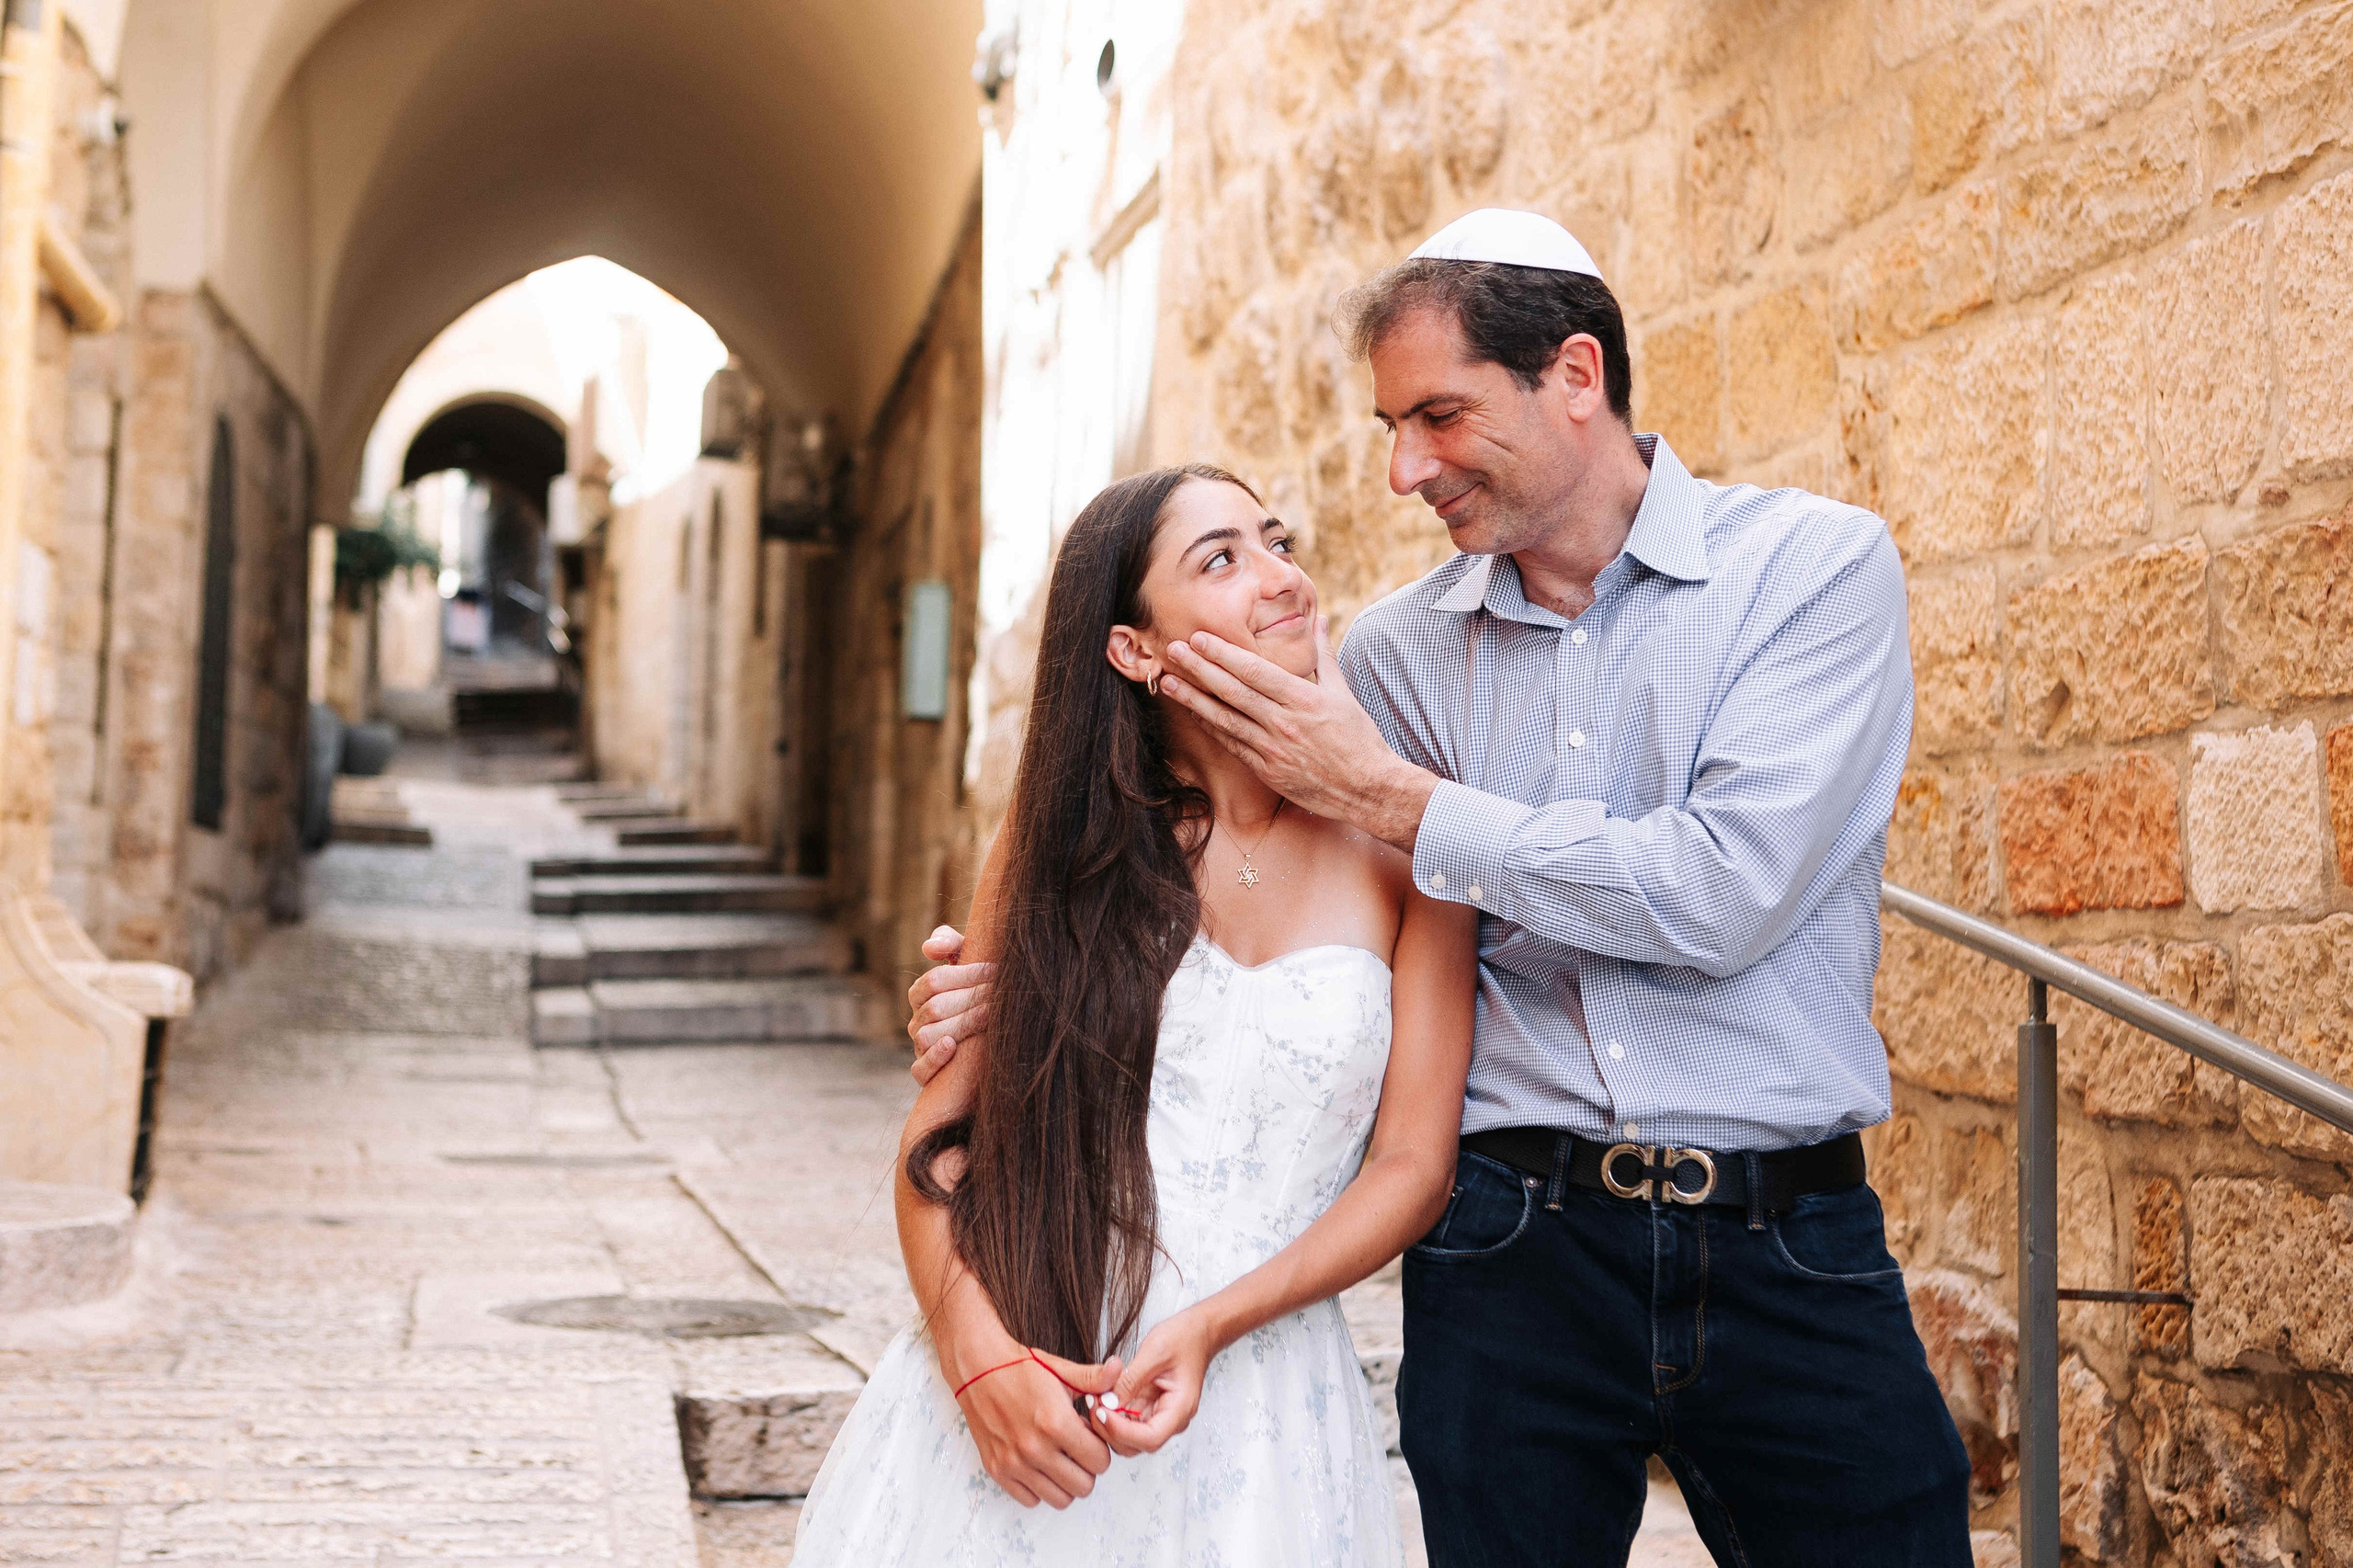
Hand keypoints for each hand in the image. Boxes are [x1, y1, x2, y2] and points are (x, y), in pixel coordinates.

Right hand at [908, 925, 991, 1084]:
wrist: (991, 1046)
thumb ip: (950, 944)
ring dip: (961, 1024)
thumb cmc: (979, 995)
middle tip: (1001, 993)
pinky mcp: (926, 1074)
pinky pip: (920, 1070)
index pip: (934, 981)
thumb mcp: (967, 964)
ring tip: (990, 1015)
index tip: (995, 971)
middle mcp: (917, 1020)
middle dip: (970, 998)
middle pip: (934, 1007)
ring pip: (927, 1036)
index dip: (965, 975)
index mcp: (922, 993)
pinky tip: (952, 1045)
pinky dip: (934, 1058)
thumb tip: (929, 948)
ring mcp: (919, 1047)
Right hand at [957, 1345, 1123, 1507]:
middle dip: (1086, 1468)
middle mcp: (1035, 1448)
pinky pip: (1030, 1500)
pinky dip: (1039, 1488)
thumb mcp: (1061, 1369)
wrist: (977, 1368)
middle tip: (1076, 1449)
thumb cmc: (1020, 1368)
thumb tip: (1119, 1368)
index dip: (1100, 1449)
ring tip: (1059, 1458)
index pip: (1100, 1461)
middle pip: (1083, 1486)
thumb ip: (1094, 1378)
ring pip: (1059, 1499)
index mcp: (1056, 1422)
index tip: (1089, 1436)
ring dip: (1065, 1482)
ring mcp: (1014, 1463)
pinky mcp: (997, 1470)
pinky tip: (1038, 1464)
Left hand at [1100, 1306, 1217, 1456]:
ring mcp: (1159, 1415)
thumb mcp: (1155, 1352)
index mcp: (1180, 1408)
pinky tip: (1101, 1396)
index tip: (1102, 1411)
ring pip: (1129, 1438)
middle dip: (1110, 1430)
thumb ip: (1130, 1380)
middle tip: (1093, 1403)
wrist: (1198, 1332)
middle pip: (1137, 1445)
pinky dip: (1112, 1414)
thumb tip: (1108, 1402)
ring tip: (1095, 1398)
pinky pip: (1127, 1421)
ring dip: (1108, 1424)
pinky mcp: (1149, 1408)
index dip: (1122, 1431)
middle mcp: (1171, 1419)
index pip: (1150, 1438)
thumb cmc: (1185, 1338)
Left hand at [1159, 619, 1437, 852]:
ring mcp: (1272, 749)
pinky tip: (1193, 713)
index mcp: (1303, 699)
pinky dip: (1210, 727)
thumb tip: (1319, 620)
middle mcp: (1283, 723)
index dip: (1224, 654)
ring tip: (1167, 682)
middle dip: (1200, 669)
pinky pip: (1232, 744)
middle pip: (1233, 692)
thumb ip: (1324, 655)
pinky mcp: (1266, 770)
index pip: (1255, 671)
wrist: (1368, 788)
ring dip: (1193, 699)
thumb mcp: (1343, 693)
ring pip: (1225, 719)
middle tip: (1173, 650)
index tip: (1200, 638)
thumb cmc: (1358, 739)